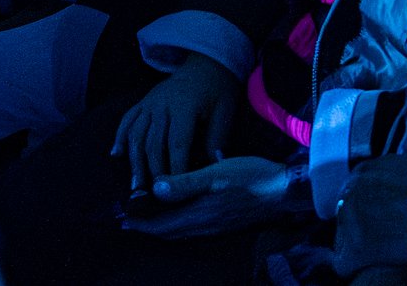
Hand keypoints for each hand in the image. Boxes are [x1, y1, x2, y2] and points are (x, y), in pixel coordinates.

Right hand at [112, 56, 241, 192]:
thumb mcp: (224, 111)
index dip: (175, 168)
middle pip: (153, 143)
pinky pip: (127, 120)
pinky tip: (116, 154)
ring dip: (134, 160)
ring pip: (137, 134)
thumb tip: (214, 166)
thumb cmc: (217, 89)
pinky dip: (120, 137)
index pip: (177, 144)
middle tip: (154, 194)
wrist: (205, 62)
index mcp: (184, 107)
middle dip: (153, 170)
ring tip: (135, 185)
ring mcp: (149, 102)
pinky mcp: (143, 102)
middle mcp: (162, 104)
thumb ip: (216, 138)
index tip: (176, 188)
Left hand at [123, 157, 296, 238]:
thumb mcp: (215, 173)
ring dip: (162, 228)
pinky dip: (178, 226)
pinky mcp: (224, 225)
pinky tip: (179, 218)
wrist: (285, 192)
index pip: (162, 225)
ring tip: (148, 220)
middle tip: (128, 221)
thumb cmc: (251, 177)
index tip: (122, 220)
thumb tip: (155, 189)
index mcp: (199, 214)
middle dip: (148, 227)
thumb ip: (184, 183)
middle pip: (169, 233)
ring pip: (181, 233)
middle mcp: (205, 226)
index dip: (141, 223)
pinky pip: (193, 231)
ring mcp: (216, 228)